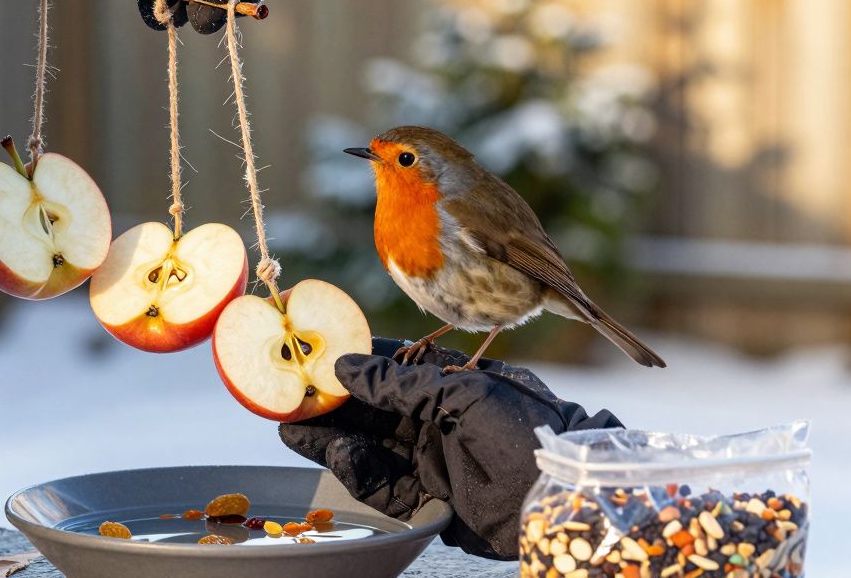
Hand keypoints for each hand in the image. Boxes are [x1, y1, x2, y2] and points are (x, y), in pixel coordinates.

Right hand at [278, 338, 622, 560]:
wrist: (561, 496)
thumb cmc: (524, 429)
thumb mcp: (463, 394)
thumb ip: (403, 384)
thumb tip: (348, 366)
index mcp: (449, 382)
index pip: (390, 365)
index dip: (351, 359)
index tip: (314, 354)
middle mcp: (437, 417)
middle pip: (371, 407)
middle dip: (330, 403)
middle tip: (288, 399)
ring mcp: (432, 456)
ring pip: (369, 445)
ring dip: (332, 437)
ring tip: (295, 429)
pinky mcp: (430, 497)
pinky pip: (382, 483)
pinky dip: (357, 471)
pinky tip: (338, 456)